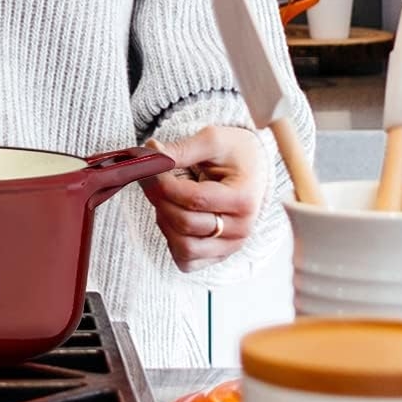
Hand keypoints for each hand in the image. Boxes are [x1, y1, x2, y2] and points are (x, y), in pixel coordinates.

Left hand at [142, 125, 268, 271]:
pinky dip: (171, 241)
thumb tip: (150, 155)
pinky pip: (186, 261)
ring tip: (165, 198)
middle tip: (149, 177)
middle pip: (185, 224)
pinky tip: (173, 217)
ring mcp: (230, 247)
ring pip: (183, 247)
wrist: (252, 167)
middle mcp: (242, 229)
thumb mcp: (211, 140)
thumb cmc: (233, 152)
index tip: (150, 166)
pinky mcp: (217, 256)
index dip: (164, 184)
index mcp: (244, 199)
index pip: (194, 199)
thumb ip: (182, 150)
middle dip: (159, 199)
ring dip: (164, 220)